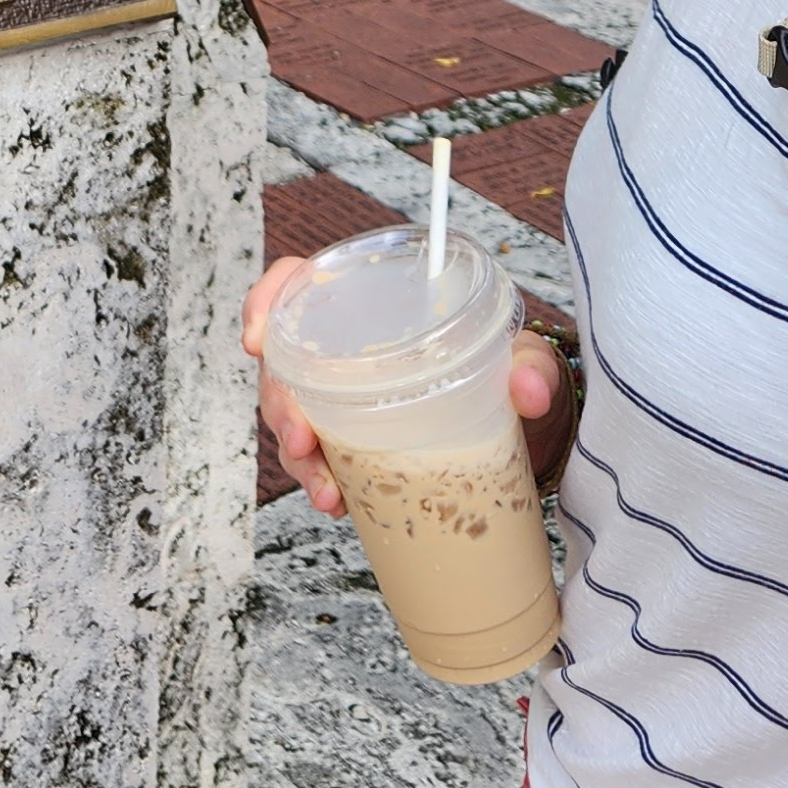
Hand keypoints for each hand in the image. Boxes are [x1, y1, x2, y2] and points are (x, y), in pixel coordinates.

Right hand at [241, 253, 567, 520]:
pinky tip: (338, 502)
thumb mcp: (522, 358)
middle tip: (302, 437)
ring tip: (326, 490)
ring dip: (298, 455)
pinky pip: (318, 459)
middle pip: (284, 361)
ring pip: (292, 417)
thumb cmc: (508, 374)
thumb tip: (529, 389)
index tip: (257, 340)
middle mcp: (346, 349)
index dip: (266, 302)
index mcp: (374, 303)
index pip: (299, 284)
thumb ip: (531, 365)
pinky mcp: (352, 444)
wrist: (522, 433)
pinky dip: (321, 482)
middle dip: (280, 403)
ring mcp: (342, 399)